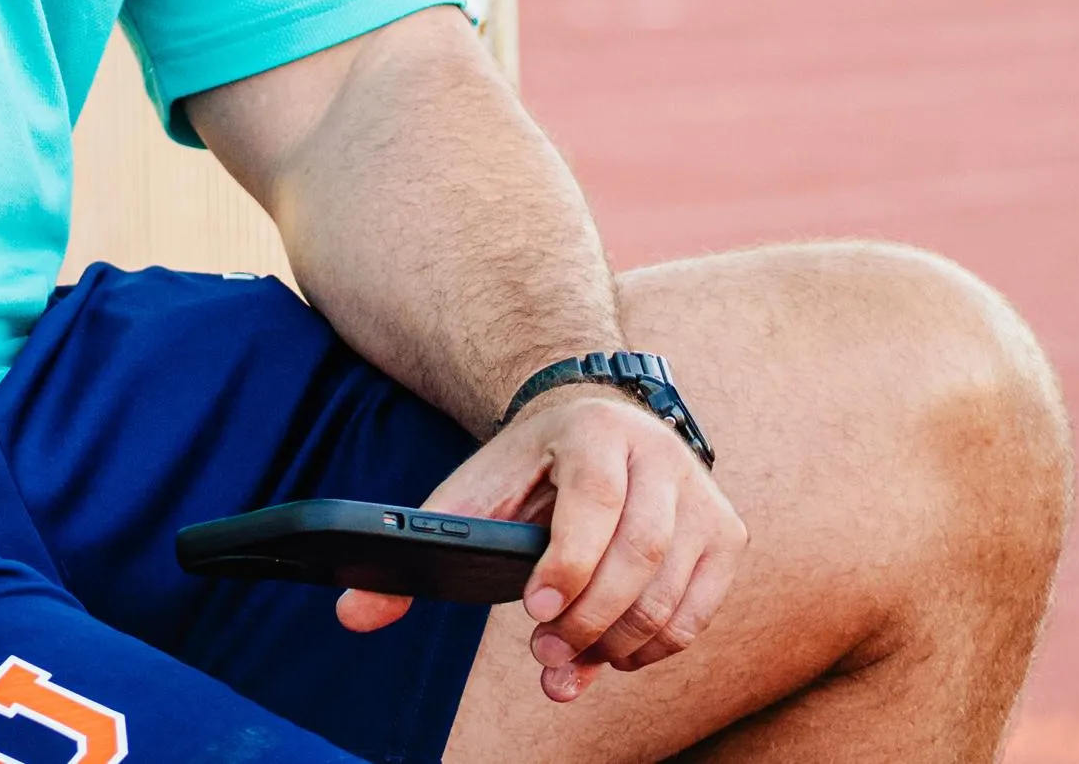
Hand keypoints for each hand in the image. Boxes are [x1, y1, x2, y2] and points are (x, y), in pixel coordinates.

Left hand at [338, 386, 745, 703]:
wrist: (597, 420)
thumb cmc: (532, 465)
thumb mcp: (475, 487)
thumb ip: (421, 546)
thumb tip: (352, 614)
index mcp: (596, 431)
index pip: (594, 497)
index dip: (570, 560)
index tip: (534, 609)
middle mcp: (660, 456)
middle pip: (640, 552)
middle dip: (590, 618)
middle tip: (544, 652)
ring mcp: (701, 495)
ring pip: (672, 590)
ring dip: (619, 643)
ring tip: (569, 658)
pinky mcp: (725, 533)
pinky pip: (699, 611)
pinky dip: (656, 646)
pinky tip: (611, 653)